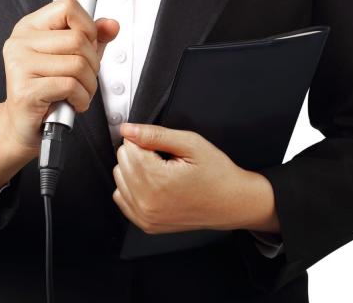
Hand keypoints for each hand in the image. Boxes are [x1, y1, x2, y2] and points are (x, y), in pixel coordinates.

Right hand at [0, 0, 118, 202]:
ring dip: (89, 85)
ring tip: (79, 93)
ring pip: (78, 65)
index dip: (88, 26)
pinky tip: (73, 103)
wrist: (23, 126)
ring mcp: (19, 66)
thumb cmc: (48, 90)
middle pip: (78, 39)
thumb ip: (93, 38)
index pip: (67, 7)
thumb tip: (111, 25)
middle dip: (93, 64)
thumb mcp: (72, 57)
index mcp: (29, 27)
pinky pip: (71, 86)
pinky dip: (82, 98)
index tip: (88, 45)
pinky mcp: (25, 90)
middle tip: (85, 79)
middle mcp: (20, 42)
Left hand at [112, 123, 279, 234]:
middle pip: (122, 162)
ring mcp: (145, 216)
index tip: (162, 145)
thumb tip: (128, 129)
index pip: (128, 147)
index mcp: (157, 181)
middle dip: (140, 154)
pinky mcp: (146, 224)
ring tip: (161, 172)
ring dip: (135, 170)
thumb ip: (155, 135)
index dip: (145, 140)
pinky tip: (153, 185)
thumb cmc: (217, 175)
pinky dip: (133, 188)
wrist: (232, 203)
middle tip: (165, 158)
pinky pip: (122, 198)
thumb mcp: (191, 144)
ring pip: (119, 179)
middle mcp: (147, 202)